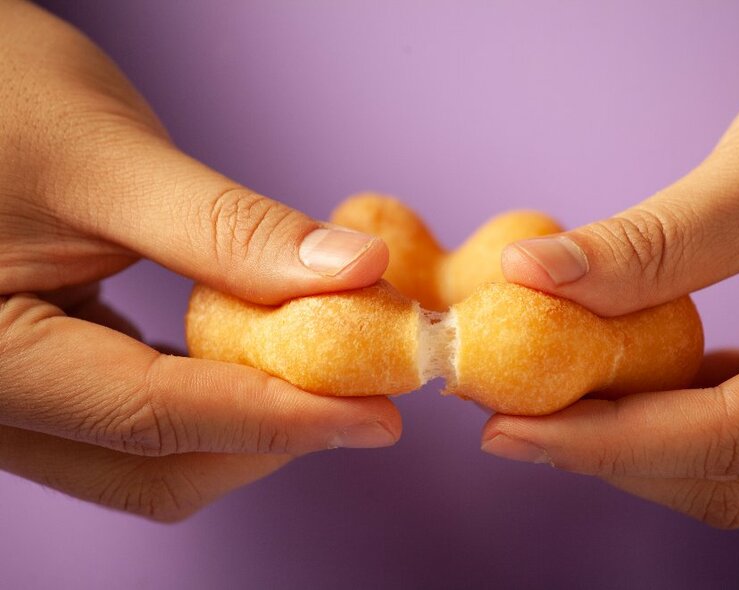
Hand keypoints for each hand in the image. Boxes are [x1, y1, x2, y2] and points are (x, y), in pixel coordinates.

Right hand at [0, 0, 397, 521]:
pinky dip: (212, 398)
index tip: (377, 415)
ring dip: (247, 424)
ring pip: (149, 458)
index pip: (154, 418)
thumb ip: (230, 230)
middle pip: (155, 466)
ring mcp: (13, 400)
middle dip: (270, 436)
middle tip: (362, 388)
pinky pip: (136, 422)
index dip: (280, 421)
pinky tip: (260, 357)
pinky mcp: (43, 379)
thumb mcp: (108, 158)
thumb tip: (356, 272)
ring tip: (325, 370)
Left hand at [484, 2, 738, 527]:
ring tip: (547, 391)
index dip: (604, 445)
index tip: (506, 430)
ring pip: (734, 459)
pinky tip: (613, 368)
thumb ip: (650, 246)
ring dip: (634, 433)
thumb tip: (529, 277)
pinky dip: (672, 402)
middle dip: (610, 450)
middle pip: (729, 474)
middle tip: (510, 414)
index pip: (728, 442)